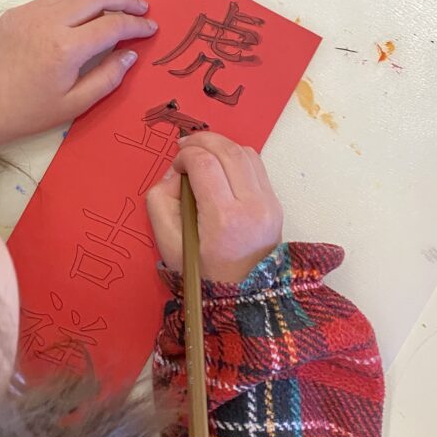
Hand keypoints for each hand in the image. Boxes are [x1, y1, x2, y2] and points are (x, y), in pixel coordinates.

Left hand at [0, 0, 156, 144]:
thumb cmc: (28, 111)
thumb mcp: (74, 104)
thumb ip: (107, 77)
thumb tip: (129, 54)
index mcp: (66, 48)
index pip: (113, 24)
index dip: (136, 24)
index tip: (150, 27)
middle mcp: (49, 22)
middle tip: (141, 8)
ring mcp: (30, 13)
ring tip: (110, 10)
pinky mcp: (16, 13)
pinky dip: (71, 2)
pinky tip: (76, 19)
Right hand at [146, 132, 283, 282]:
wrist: (244, 296)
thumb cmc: (203, 273)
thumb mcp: (167, 244)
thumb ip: (160, 201)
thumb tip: (175, 174)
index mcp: (224, 218)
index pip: (204, 163)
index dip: (185, 155)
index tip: (176, 166)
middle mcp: (252, 206)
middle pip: (227, 150)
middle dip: (202, 141)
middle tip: (184, 148)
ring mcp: (269, 203)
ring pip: (245, 151)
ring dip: (220, 146)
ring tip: (202, 155)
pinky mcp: (275, 203)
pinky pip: (256, 164)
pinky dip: (236, 157)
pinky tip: (221, 168)